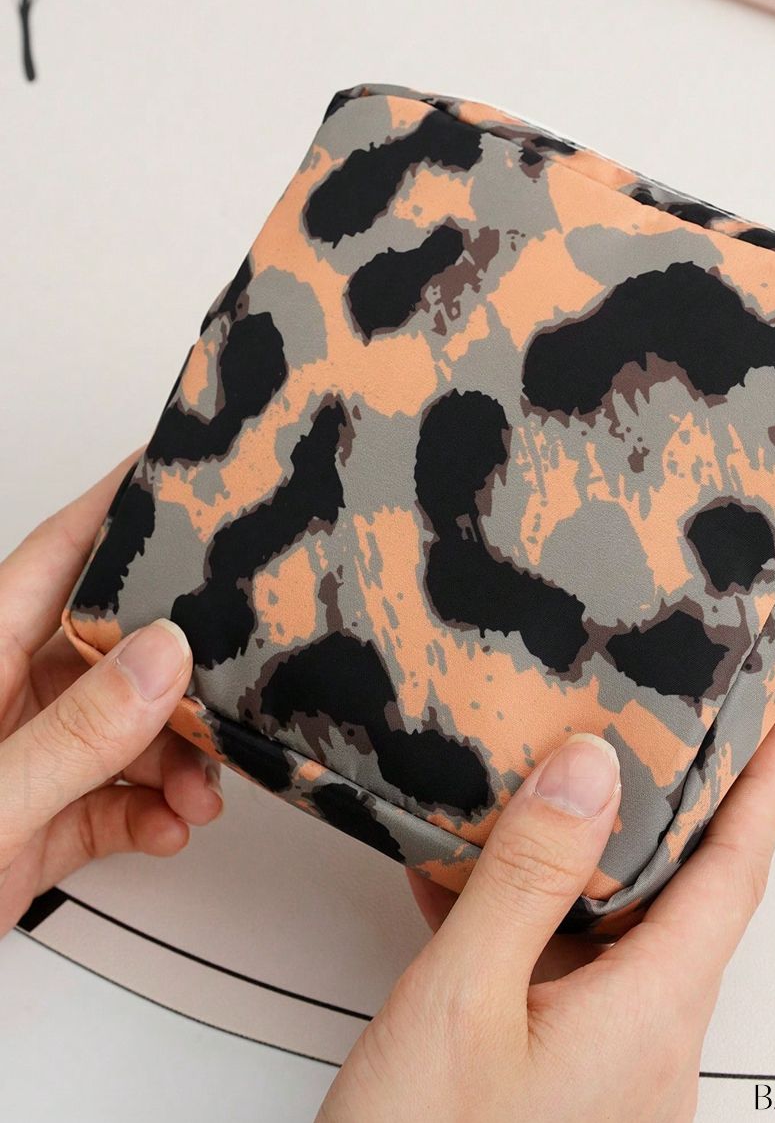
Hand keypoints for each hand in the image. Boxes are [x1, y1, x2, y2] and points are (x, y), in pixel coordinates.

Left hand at [0, 457, 221, 936]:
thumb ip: (78, 732)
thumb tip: (162, 658)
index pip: (58, 555)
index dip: (118, 504)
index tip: (180, 466)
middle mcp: (6, 697)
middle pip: (116, 645)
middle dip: (182, 670)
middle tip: (236, 679)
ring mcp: (26, 758)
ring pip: (129, 726)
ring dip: (181, 757)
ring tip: (206, 787)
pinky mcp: (41, 819)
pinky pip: (117, 795)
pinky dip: (154, 811)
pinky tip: (171, 825)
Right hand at [319, 711, 774, 1122]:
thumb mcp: (465, 1002)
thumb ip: (530, 878)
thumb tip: (591, 770)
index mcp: (649, 1016)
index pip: (734, 873)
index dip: (763, 788)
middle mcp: (644, 1043)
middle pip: (674, 893)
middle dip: (664, 803)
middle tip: (653, 722)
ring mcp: (600, 1067)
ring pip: (605, 929)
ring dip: (573, 858)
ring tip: (545, 783)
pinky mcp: (556, 1082)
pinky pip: (556, 973)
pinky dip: (520, 917)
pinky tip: (465, 881)